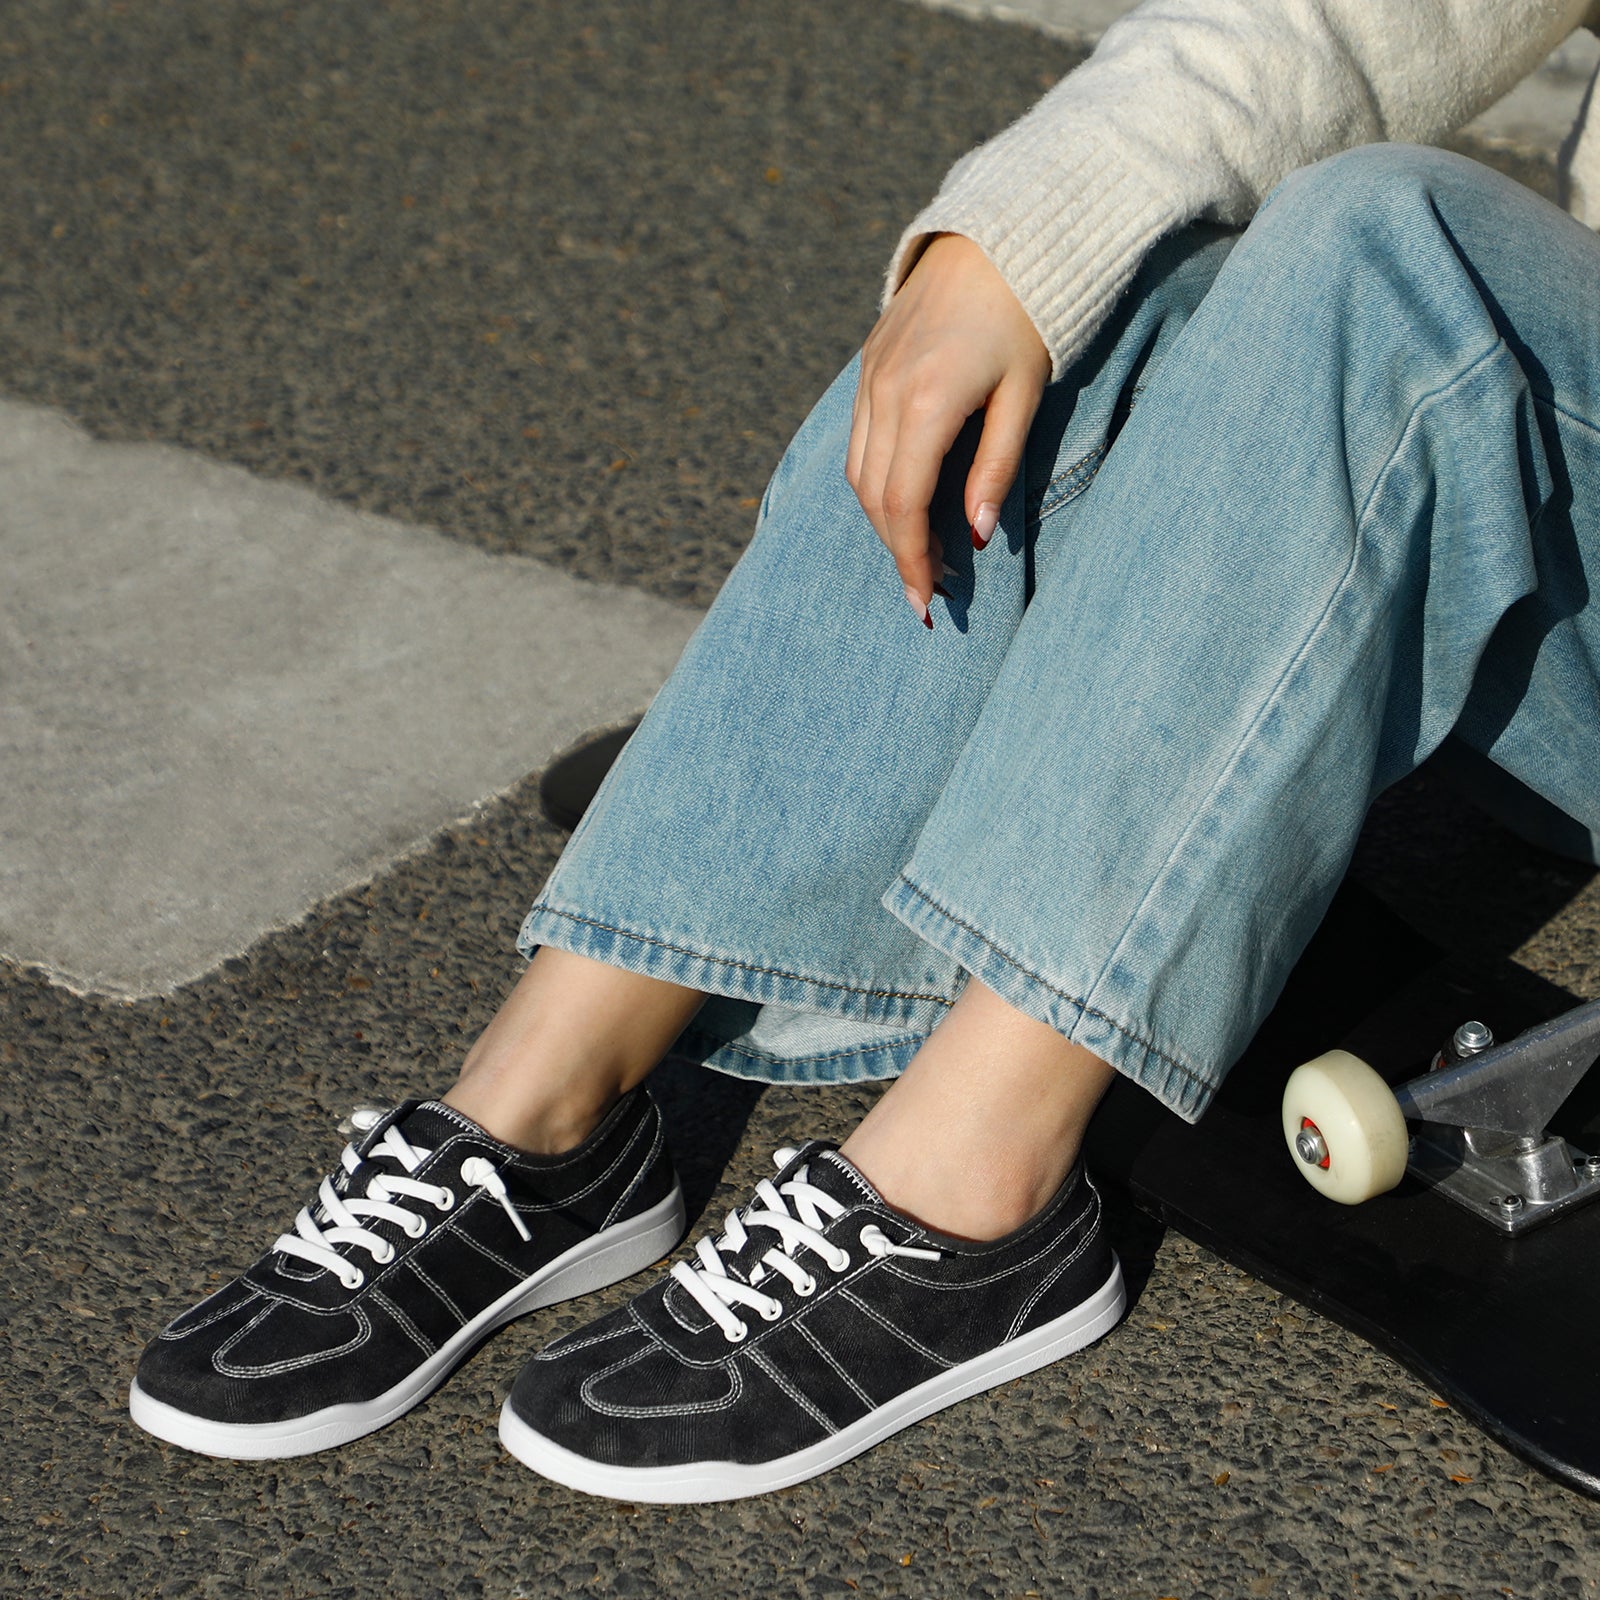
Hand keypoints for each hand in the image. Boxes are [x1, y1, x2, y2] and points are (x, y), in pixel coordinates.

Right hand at [847, 233, 1049, 625]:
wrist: (1000, 234)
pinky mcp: (868, 364)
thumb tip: (976, 537)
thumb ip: (995, 468)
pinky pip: (858, 440)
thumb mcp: (1024, 396)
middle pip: (873, 498)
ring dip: (881, 521)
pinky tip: (903, 500)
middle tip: (927, 591)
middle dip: (896, 551)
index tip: (928, 602)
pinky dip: (874, 481)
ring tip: (916, 553)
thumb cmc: (1029, 317)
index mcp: (926, 403)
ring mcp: (870, 376)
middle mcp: (884, 392)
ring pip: (858, 472)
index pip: (902, 506)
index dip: (911, 561)